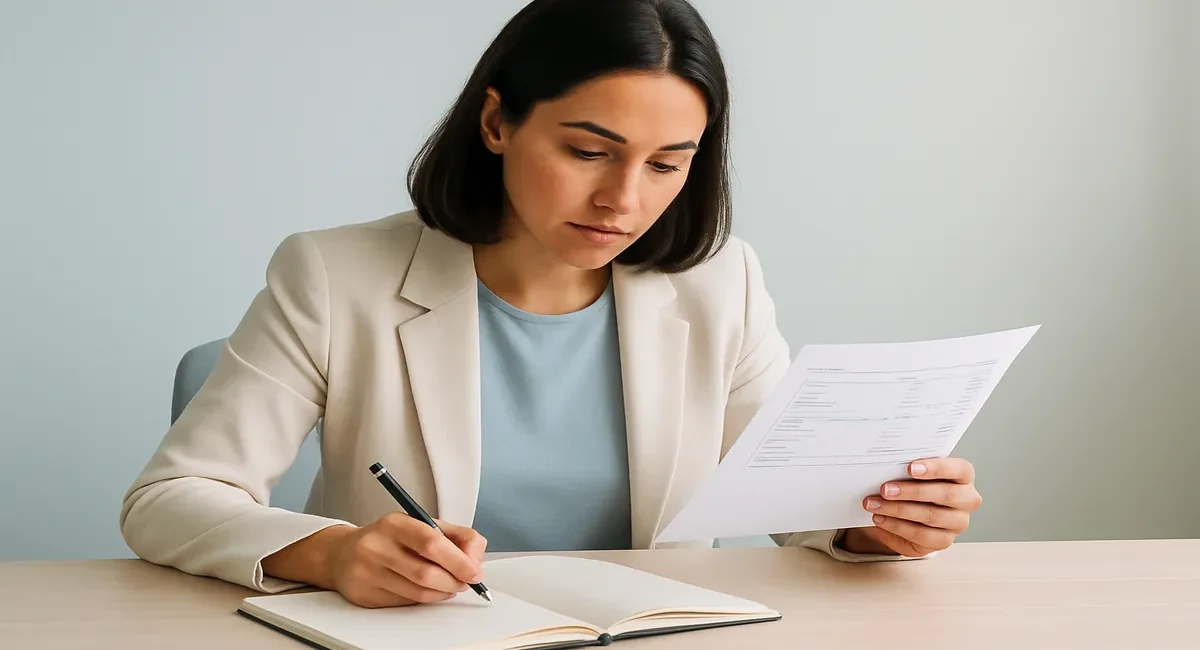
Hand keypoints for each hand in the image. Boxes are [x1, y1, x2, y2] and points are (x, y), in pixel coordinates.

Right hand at [326, 513, 486, 607]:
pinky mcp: (364, 596)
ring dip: (443, 593)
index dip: (458, 560)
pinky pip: (405, 604)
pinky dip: (424, 600)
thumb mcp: (419, 524)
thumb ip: (454, 536)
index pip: (431, 542)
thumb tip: (476, 558)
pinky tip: (426, 590)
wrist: (342, 554)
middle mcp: (376, 547)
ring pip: (418, 593)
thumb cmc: (389, 538)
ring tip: (449, 585)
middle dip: (454, 581)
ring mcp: (367, 573)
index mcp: (394, 523)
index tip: (474, 571)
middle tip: (465, 581)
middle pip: (426, 573)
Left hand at [841, 457, 981, 556]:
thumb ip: (906, 467)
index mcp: (963, 476)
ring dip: (898, 510)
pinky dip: (897, 526)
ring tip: (874, 504)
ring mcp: (958, 522)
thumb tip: (884, 466)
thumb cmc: (912, 484)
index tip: (909, 468)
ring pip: (931, 516)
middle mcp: (967, 499)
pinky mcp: (944, 540)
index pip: (960, 469)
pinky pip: (921, 535)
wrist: (906, 512)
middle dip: (912, 491)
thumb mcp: (911, 472)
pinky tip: (880, 519)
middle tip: (884, 489)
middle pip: (946, 494)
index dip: (936, 468)